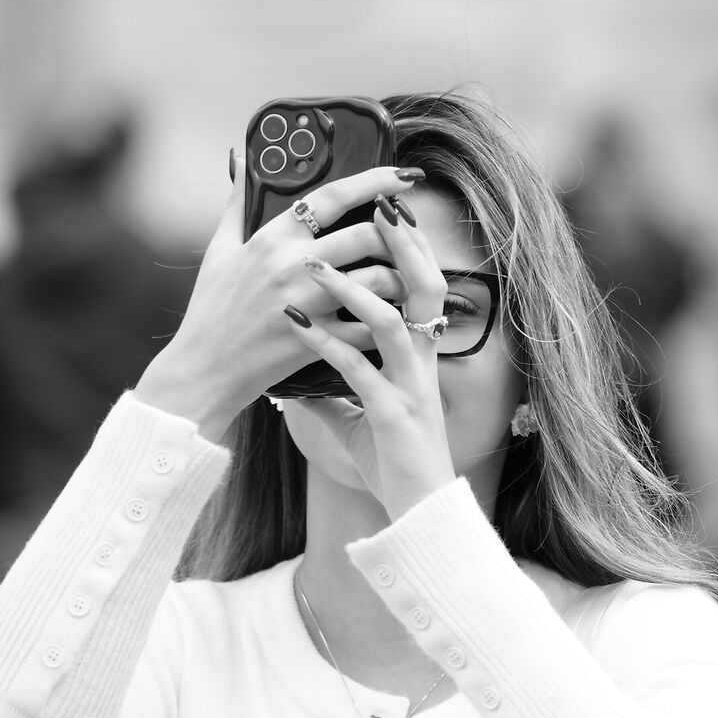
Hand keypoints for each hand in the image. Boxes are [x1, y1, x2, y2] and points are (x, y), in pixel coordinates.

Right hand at [134, 157, 424, 440]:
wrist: (204, 368)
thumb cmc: (210, 310)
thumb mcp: (219, 250)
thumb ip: (237, 204)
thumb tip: (239, 160)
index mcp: (272, 238)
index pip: (332, 196)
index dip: (375, 180)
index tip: (403, 175)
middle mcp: (294, 265)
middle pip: (367, 235)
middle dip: (397, 233)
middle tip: (411, 236)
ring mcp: (309, 303)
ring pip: (378, 279)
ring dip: (402, 277)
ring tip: (408, 277)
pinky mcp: (319, 340)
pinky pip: (369, 326)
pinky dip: (389, 320)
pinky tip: (397, 316)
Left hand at [280, 199, 459, 517]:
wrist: (415, 512)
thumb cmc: (392, 462)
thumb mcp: (358, 416)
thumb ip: (330, 387)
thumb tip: (292, 373)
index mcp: (420, 356)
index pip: (423, 287)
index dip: (411, 245)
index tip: (389, 206)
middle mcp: (422, 363)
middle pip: (425, 288)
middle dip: (403, 245)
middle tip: (378, 205)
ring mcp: (411, 387)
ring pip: (393, 321)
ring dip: (354, 288)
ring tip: (319, 261)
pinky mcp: (392, 413)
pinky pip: (358, 370)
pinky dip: (325, 344)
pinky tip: (297, 326)